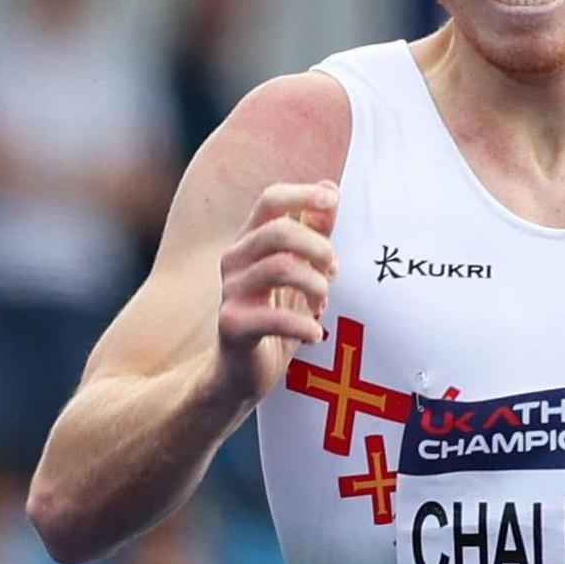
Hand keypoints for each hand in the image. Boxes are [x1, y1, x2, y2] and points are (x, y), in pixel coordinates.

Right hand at [209, 181, 339, 404]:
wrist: (241, 374)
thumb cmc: (274, 318)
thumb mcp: (300, 272)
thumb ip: (314, 233)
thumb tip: (330, 189)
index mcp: (250, 242)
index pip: (270, 200)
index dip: (303, 194)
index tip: (333, 199)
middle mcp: (235, 261)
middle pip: (278, 231)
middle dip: (318, 248)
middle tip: (334, 271)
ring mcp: (231, 292)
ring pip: (281, 268)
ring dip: (316, 286)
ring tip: (322, 304)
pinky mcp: (233, 326)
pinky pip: (274, 317)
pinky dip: (304, 325)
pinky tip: (314, 334)